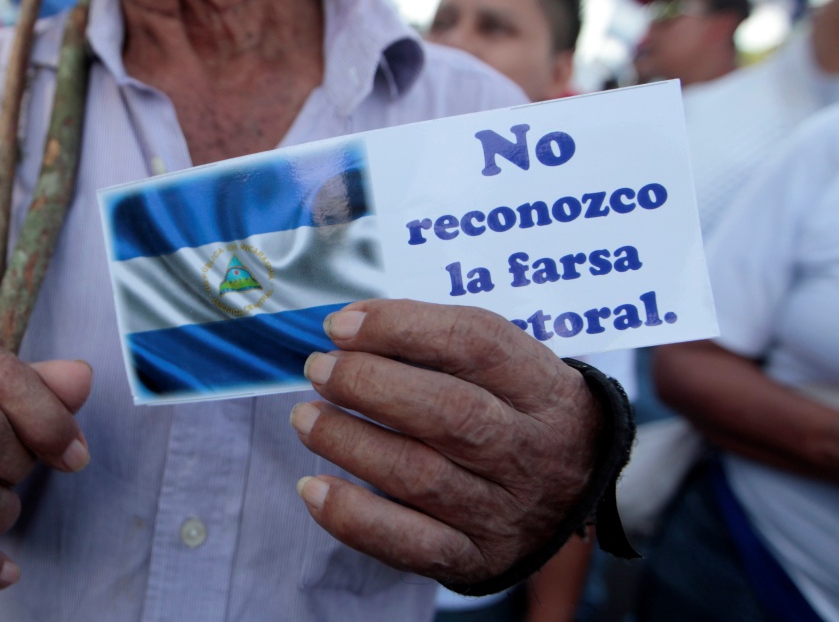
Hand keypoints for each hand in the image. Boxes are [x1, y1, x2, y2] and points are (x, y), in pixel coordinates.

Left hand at [291, 299, 600, 587]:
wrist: (579, 491)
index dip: (400, 328)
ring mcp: (502, 510)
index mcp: (542, 388)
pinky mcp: (475, 557)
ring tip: (305, 418)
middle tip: (319, 369)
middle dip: (368, 385)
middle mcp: (528, 450)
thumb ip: (439, 341)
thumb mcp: (508, 364)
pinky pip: (409, 543)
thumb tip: (347, 326)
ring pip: (419, 476)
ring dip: (348, 443)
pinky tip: (313, 488)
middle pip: (448, 412)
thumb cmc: (517, 410)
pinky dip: (353, 516)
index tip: (340, 326)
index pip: (475, 344)